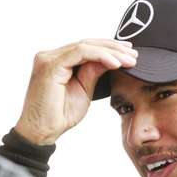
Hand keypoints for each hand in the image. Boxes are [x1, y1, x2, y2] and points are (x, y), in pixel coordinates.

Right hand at [15, 39, 137, 144]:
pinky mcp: (50, 65)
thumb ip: (93, 72)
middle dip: (113, 48)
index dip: (109, 49)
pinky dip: (100, 56)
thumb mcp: (84, 90)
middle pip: (87, 44)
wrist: (42, 132)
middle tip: (134, 55)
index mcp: (57, 61)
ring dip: (110, 52)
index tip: (129, 55)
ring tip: (129, 60)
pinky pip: (80, 53)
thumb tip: (110, 59)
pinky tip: (115, 64)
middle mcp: (50, 56)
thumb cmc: (59, 115)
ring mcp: (48, 58)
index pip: (86, 48)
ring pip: (85, 46)